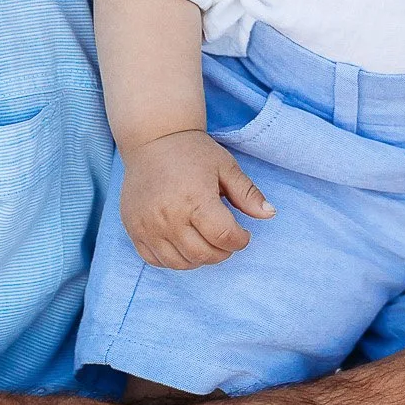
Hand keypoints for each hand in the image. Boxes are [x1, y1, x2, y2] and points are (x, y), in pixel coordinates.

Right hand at [119, 131, 271, 269]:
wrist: (153, 140)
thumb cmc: (193, 153)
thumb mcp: (226, 167)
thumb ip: (248, 193)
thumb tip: (269, 214)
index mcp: (195, 199)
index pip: (224, 237)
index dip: (240, 240)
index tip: (243, 233)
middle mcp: (169, 216)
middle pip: (203, 255)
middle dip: (223, 252)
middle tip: (226, 238)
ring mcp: (148, 226)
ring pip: (180, 263)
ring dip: (200, 259)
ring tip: (207, 242)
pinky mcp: (134, 230)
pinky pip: (156, 260)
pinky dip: (174, 260)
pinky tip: (184, 245)